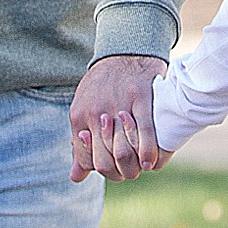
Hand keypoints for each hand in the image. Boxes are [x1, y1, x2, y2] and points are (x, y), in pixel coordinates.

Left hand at [68, 54, 167, 182]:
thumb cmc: (104, 83)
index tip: (116, 168)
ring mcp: (117, 107)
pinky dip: (148, 153)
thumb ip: (81, 144)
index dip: (103, 171)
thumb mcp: (83, 108)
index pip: (87, 161)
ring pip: (123, 153)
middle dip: (120, 173)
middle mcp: (95, 114)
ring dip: (134, 167)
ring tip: (141, 166)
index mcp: (78, 116)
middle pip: (105, 162)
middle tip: (131, 169)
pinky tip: (151, 161)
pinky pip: (144, 134)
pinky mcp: (140, 98)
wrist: (125, 50)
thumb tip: (76, 177)